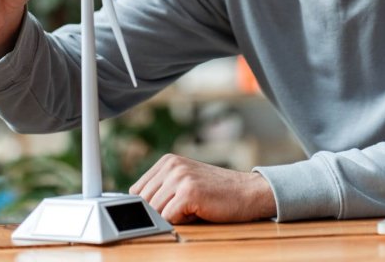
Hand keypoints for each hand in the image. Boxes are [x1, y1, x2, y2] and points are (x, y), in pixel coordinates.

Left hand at [129, 154, 276, 223]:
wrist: (248, 192)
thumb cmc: (216, 193)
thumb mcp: (185, 183)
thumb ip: (162, 190)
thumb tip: (136, 210)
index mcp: (167, 161)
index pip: (137, 191)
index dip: (147, 206)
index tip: (160, 211)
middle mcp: (171, 165)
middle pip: (143, 202)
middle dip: (159, 214)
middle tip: (184, 210)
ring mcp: (180, 176)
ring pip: (154, 212)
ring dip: (171, 218)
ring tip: (192, 210)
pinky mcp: (189, 192)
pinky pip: (168, 218)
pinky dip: (180, 223)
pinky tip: (197, 213)